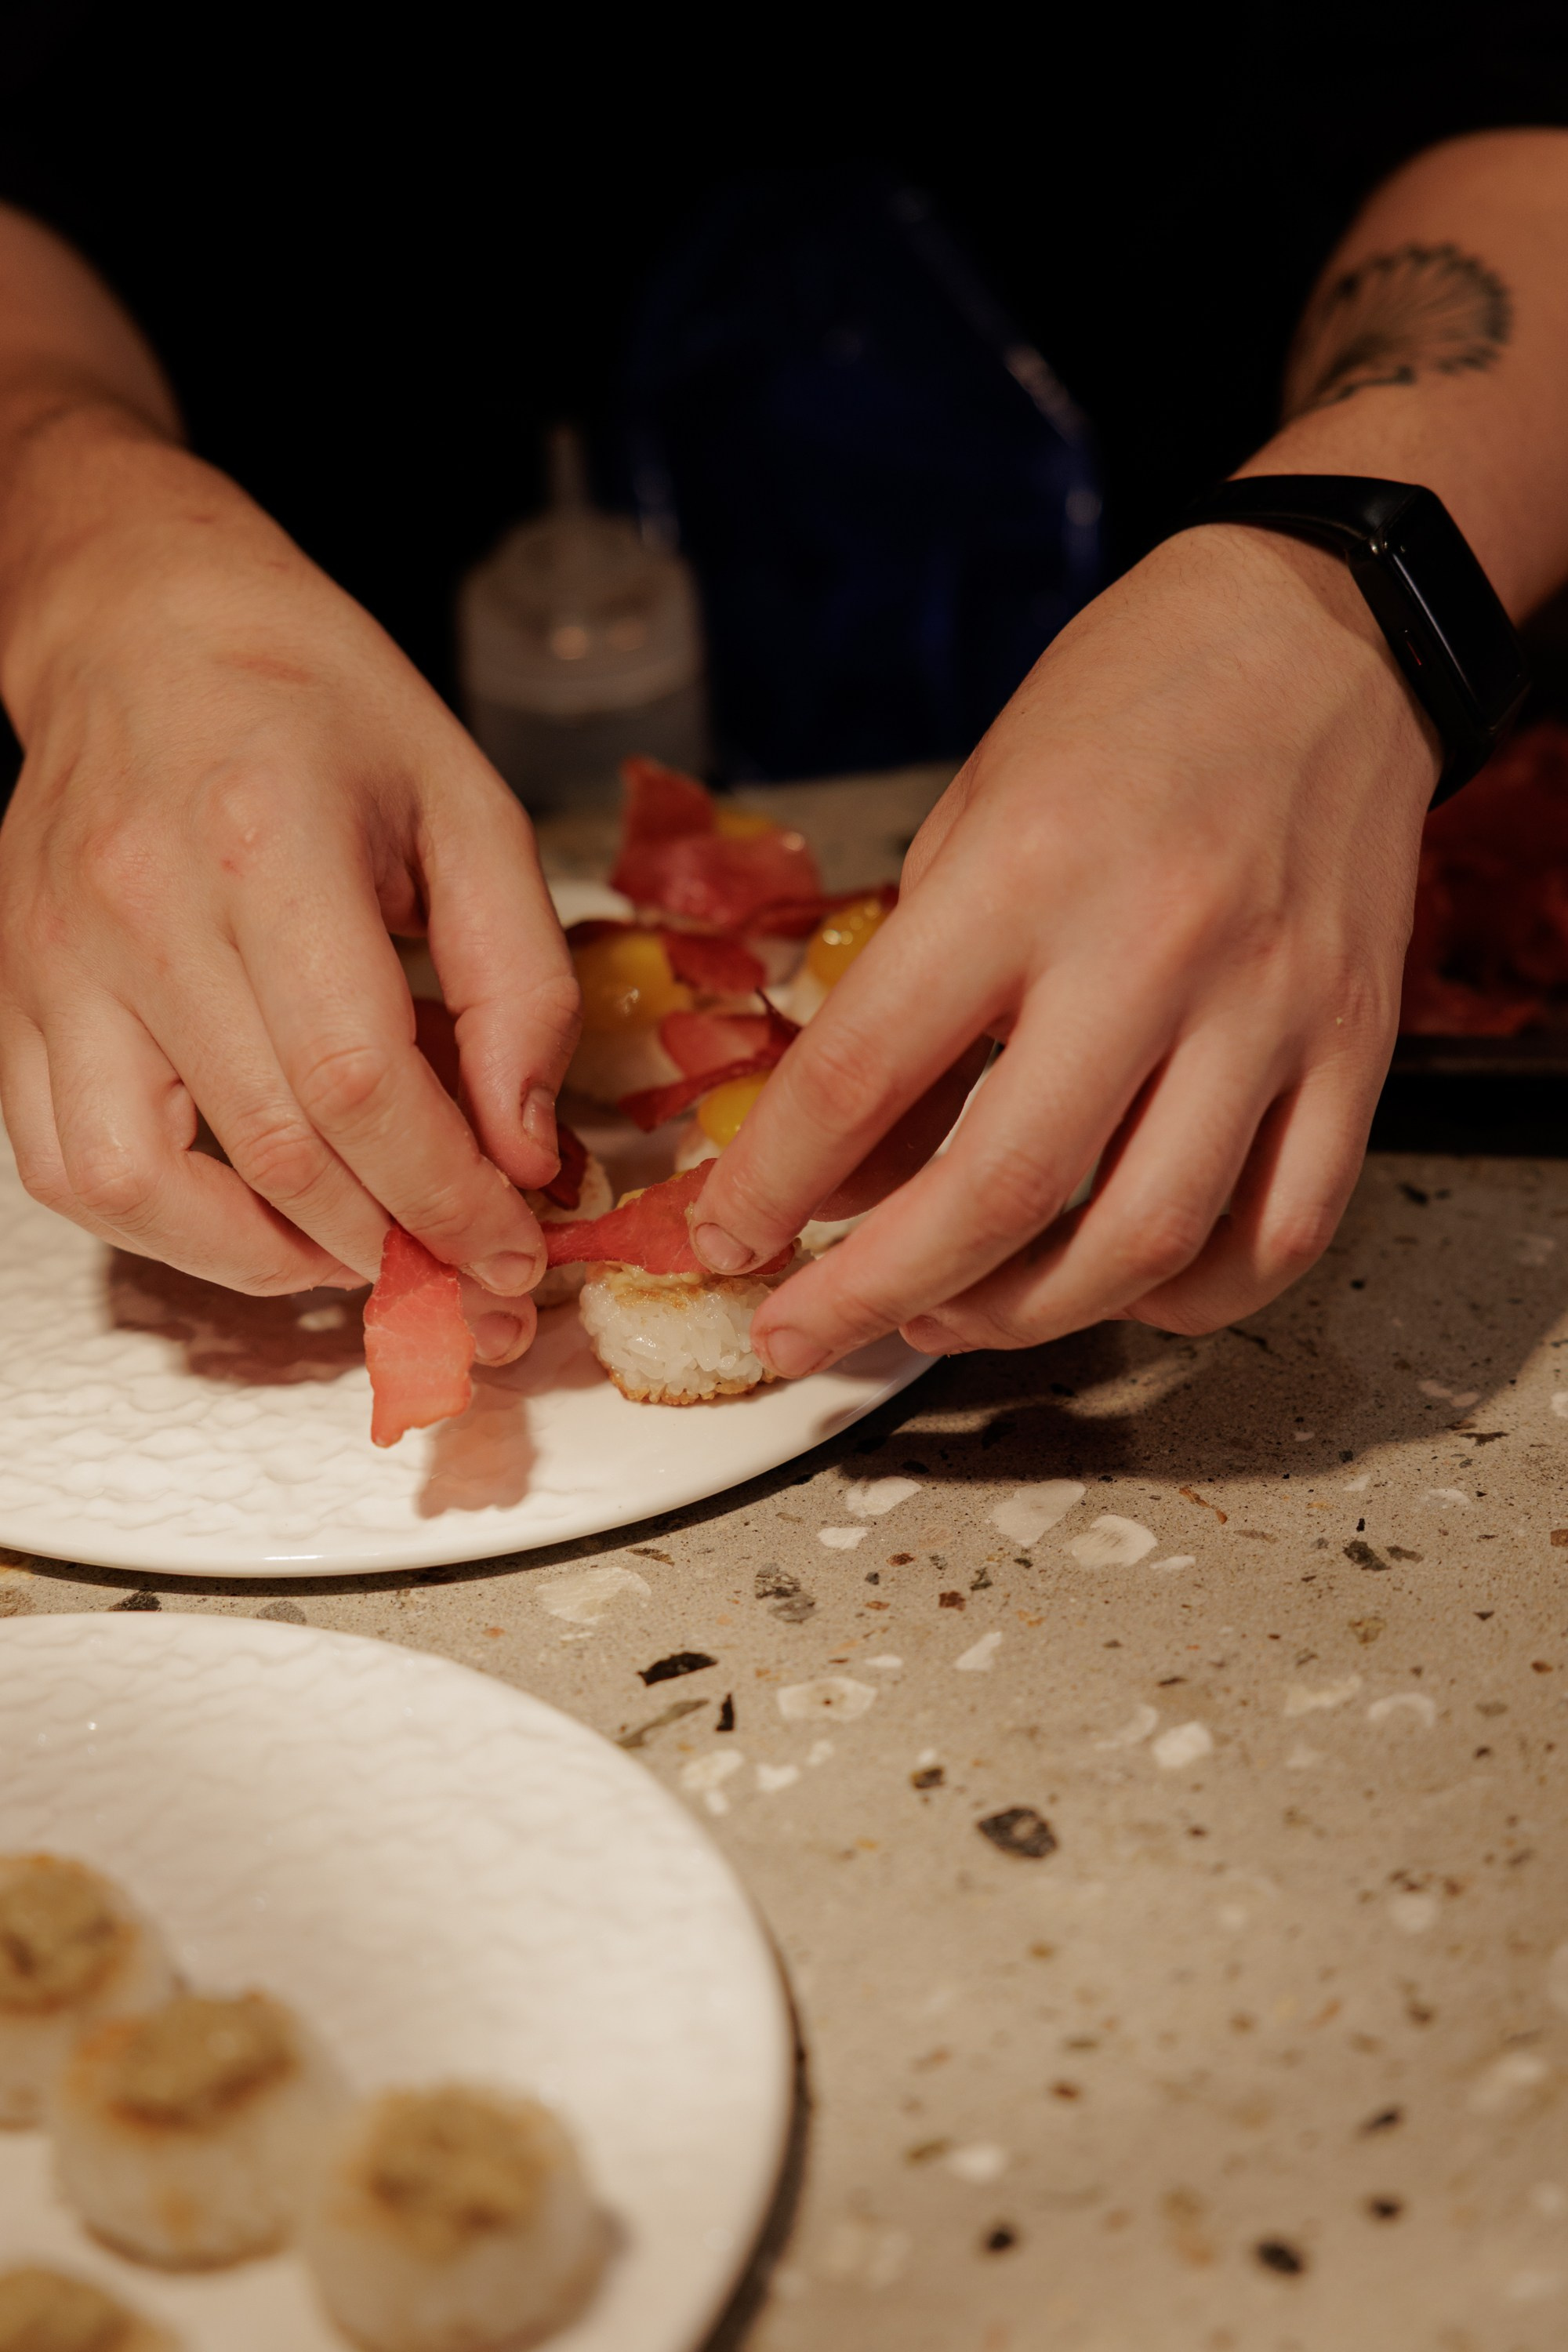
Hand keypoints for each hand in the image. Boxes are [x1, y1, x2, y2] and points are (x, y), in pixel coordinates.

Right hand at [0, 423, 576, 1361]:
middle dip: (393, 1246)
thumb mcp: (468, 806)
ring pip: (138, 1184)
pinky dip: (160, 1227)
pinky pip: (60, 1162)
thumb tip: (525, 1147)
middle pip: (273, 1148)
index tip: (517, 1249)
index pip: (361, 1081)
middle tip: (471, 1279)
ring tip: (359, 1255)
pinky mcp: (18, 992)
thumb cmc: (318, 703)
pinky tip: (251, 1219)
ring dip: (264, 1259)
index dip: (449, 1195)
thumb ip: (517, 981)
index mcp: (272, 843)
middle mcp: (144, 910)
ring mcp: (59, 959)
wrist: (142, 624)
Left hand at [692, 523, 1437, 1372]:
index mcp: (1027, 869)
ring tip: (943, 1319)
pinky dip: (1187, 1296)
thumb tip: (839, 1171)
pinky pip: (1281, 1231)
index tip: (725, 1239)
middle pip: (1001, 1192)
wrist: (1324, 636)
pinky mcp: (1359, 1047)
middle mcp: (1156, 947)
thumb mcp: (967, 819)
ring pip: (1145, 1241)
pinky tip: (1114, 1290)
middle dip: (873, 1294)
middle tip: (799, 1333)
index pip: (867, 1072)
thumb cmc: (1127, 707)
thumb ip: (908, 998)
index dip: (774, 1183)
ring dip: (1022, 1317)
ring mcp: (1273, 1008)